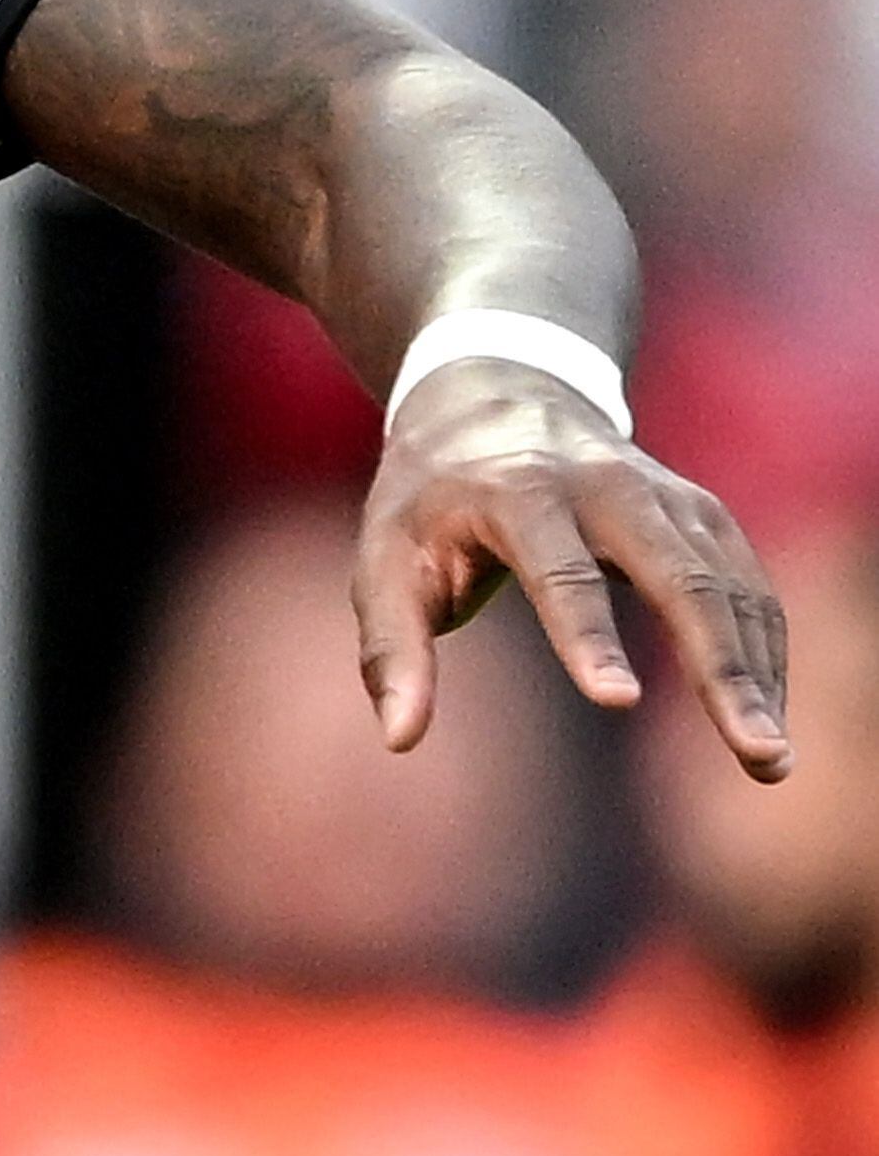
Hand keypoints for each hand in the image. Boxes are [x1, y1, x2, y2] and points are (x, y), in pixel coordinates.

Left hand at [357, 363, 789, 778]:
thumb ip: (391, 647)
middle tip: (757, 753)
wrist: (491, 395)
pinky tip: (765, 712)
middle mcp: (607, 486)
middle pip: (681, 578)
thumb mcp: (385, 557)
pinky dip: (765, 650)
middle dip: (721, 668)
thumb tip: (397, 740)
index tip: (617, 702)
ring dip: (756, 674)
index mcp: (519, 492)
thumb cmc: (428, 496)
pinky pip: (748, 585)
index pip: (560, 571)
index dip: (586, 635)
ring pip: (730, 586)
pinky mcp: (702, 512)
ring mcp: (666, 495)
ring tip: (770, 761)